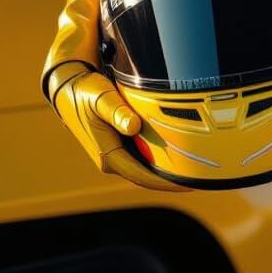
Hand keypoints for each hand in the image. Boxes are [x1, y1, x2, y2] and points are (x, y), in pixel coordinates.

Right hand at [49, 63, 188, 192]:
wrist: (70, 89)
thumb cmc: (87, 93)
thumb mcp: (101, 99)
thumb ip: (117, 112)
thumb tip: (133, 127)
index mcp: (108, 155)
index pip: (142, 176)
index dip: (166, 182)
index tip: (189, 183)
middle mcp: (112, 159)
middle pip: (147, 175)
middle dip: (172, 178)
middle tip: (201, 174)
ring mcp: (116, 153)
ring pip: (146, 165)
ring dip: (167, 167)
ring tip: (196, 165)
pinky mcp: (120, 144)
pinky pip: (144, 155)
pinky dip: (160, 155)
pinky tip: (179, 150)